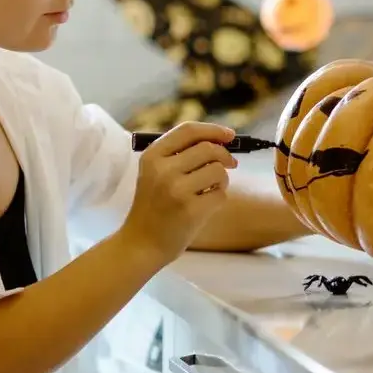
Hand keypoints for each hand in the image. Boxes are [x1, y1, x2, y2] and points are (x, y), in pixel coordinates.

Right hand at [119, 121, 238, 262]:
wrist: (141, 242)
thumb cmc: (154, 205)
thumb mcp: (155, 172)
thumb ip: (181, 153)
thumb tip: (222, 139)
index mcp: (153, 156)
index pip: (188, 130)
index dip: (213, 130)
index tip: (230, 135)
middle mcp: (163, 170)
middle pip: (209, 149)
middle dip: (225, 156)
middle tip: (231, 164)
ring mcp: (177, 190)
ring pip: (218, 171)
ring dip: (222, 179)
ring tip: (210, 189)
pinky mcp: (191, 210)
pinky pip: (221, 194)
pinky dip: (219, 198)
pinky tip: (205, 205)